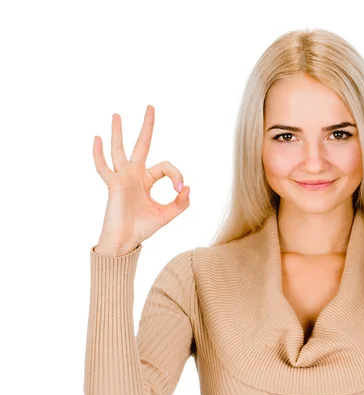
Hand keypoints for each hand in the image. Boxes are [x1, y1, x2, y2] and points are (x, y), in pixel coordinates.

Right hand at [92, 105, 190, 255]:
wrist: (125, 241)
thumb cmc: (142, 228)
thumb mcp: (168, 215)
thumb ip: (181, 203)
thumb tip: (187, 187)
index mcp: (147, 180)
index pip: (166, 166)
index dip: (177, 174)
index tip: (180, 189)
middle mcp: (134, 175)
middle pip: (142, 145)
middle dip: (147, 126)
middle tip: (151, 106)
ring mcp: (122, 178)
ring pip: (119, 150)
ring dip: (118, 132)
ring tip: (117, 114)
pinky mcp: (113, 185)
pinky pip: (103, 167)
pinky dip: (99, 154)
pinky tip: (97, 139)